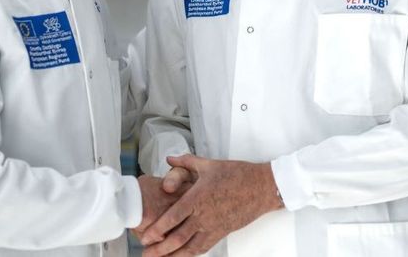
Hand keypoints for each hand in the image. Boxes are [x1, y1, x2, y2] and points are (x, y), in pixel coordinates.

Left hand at [140, 154, 283, 255]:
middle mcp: (204, 215)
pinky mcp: (222, 232)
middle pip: (178, 237)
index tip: (145, 236)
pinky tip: (183, 256)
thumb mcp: (209, 164)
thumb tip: (169, 159)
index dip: (157, 229)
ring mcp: (214, 226)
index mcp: (198, 198)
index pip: (173, 218)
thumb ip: (186, 162)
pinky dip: (191, 254)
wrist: (262, 187)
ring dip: (173, 256)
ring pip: (190, 247)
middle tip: (146, 253)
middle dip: (160, 249)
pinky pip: (204, 247)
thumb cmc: (237, 174)